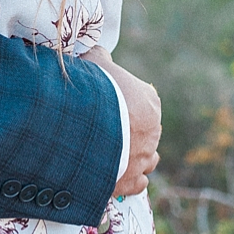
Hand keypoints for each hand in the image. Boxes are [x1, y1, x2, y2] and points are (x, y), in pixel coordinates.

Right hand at [85, 46, 160, 196]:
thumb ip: (99, 57)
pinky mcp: (130, 181)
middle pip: (145, 129)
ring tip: (114, 151)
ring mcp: (143, 159)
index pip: (144, 99)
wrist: (80, 125)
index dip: (124, 99)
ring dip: (136, 154)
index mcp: (149, 101)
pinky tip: (117, 173)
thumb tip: (100, 50)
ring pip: (149, 158)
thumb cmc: (89, 89)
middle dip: (129, 128)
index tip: (107, 100)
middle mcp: (153, 132)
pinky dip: (131, 179)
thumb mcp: (92, 61)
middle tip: (103, 125)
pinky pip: (139, 182)